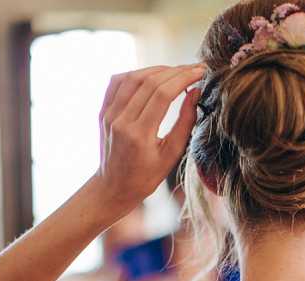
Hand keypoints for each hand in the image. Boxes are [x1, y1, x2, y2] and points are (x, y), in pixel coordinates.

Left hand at [96, 63, 204, 217]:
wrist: (113, 187)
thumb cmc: (146, 177)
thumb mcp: (171, 156)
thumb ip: (185, 124)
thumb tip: (195, 93)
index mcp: (139, 135)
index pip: (163, 94)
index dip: (184, 78)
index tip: (200, 71)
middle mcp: (121, 121)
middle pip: (149, 82)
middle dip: (175, 71)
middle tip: (193, 69)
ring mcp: (109, 114)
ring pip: (134, 77)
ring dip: (157, 69)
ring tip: (176, 71)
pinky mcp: (103, 110)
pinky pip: (118, 81)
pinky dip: (137, 73)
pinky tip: (152, 76)